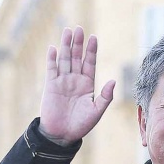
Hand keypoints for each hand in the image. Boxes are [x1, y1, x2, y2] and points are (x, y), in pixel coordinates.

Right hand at [38, 26, 114, 145]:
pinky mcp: (51, 86)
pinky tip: (53, 48)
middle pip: (77, 57)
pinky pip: (51, 70)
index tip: (93, 37)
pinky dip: (52, 59)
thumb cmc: (81, 124)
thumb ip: (105, 96)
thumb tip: (113, 81)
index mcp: (87, 84)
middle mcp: (75, 80)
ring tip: (68, 31)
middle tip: (79, 29)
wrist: (62, 135)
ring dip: (66, 46)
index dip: (91, 50)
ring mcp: (62, 81)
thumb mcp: (97, 111)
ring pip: (65, 60)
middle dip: (78, 43)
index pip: (90, 63)